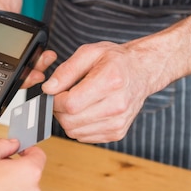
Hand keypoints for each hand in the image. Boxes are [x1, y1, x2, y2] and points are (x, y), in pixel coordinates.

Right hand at [0, 0, 57, 86]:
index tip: (9, 83)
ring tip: (44, 65)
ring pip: (17, 74)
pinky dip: (36, 62)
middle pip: (5, 80)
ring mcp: (2, 62)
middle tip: (36, 76)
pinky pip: (25, 63)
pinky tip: (45, 57)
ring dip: (33, 72)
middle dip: (23, 79)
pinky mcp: (14, 56)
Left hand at [41, 41, 161, 142]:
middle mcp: (117, 105)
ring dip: (67, 119)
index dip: (55, 99)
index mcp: (111, 81)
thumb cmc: (117, 60)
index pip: (71, 103)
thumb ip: (66, 70)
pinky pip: (84, 137)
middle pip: (70, 121)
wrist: (142, 71)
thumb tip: (48, 89)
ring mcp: (119, 122)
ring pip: (74, 132)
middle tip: (63, 97)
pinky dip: (78, 126)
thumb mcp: (90, 53)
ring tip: (75, 102)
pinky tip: (85, 111)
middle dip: (58, 110)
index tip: (55, 92)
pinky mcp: (117, 133)